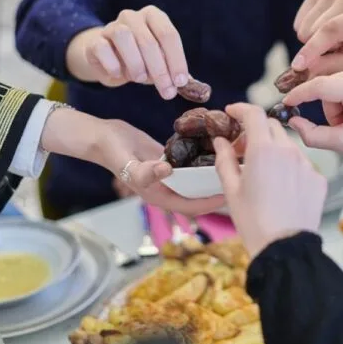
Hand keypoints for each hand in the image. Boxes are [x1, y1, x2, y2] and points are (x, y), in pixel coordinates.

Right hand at [40, 108, 224, 215]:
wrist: (102, 136)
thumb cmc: (113, 152)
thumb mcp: (128, 163)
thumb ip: (145, 171)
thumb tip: (167, 171)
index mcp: (159, 195)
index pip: (191, 206)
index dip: (210, 204)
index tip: (230, 195)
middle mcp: (166, 188)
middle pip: (197, 196)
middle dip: (216, 192)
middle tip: (240, 180)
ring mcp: (168, 174)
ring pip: (195, 181)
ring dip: (211, 177)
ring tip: (233, 166)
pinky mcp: (169, 159)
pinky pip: (189, 165)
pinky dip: (202, 161)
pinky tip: (217, 150)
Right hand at [66, 6, 187, 99]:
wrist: (108, 59)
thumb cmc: (141, 60)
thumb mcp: (161, 63)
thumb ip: (174, 71)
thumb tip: (191, 86)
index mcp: (154, 17)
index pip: (168, 35)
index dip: (176, 60)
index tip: (179, 82)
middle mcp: (132, 17)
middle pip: (149, 41)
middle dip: (160, 70)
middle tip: (166, 92)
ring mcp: (111, 26)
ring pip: (124, 38)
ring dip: (136, 64)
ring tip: (140, 78)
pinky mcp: (95, 41)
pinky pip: (103, 49)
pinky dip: (113, 65)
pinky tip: (119, 75)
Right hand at [213, 103, 326, 258]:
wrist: (285, 248)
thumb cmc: (253, 221)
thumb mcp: (231, 190)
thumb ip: (225, 159)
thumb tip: (220, 141)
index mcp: (263, 150)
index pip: (253, 114)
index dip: (241, 109)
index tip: (232, 113)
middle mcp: (288, 151)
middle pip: (271, 126)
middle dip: (256, 131)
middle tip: (242, 149)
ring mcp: (307, 164)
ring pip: (288, 145)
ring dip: (274, 149)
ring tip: (262, 172)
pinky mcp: (319, 179)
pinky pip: (302, 164)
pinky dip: (290, 167)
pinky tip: (280, 187)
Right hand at [291, 0, 342, 75]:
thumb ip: (331, 66)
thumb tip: (304, 67)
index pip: (331, 30)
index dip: (312, 48)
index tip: (297, 65)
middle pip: (313, 29)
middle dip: (317, 46)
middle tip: (336, 48)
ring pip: (304, 25)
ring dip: (313, 38)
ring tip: (333, 39)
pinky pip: (300, 18)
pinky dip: (307, 29)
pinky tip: (323, 29)